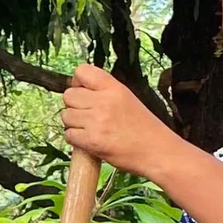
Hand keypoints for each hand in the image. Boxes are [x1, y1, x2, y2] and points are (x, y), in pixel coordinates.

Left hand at [61, 64, 179, 175]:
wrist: (157, 152)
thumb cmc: (144, 128)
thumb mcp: (127, 99)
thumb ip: (104, 92)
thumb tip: (79, 91)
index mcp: (114, 88)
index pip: (82, 71)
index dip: (77, 83)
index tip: (84, 92)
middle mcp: (104, 101)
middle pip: (68, 95)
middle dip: (73, 106)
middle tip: (86, 115)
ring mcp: (97, 121)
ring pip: (66, 116)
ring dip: (73, 123)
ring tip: (89, 129)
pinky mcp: (92, 140)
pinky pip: (68, 134)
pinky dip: (75, 139)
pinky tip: (88, 140)